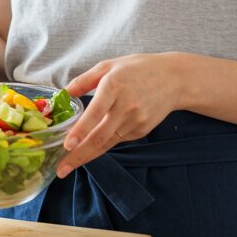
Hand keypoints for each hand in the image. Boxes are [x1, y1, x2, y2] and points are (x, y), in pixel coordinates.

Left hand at [56, 53, 190, 177]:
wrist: (174, 80)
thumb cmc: (138, 69)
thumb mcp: (109, 66)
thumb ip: (85, 80)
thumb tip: (63, 93)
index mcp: (114, 86)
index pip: (96, 112)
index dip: (81, 130)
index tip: (67, 145)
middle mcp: (126, 106)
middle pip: (100, 137)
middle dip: (79, 156)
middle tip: (61, 170)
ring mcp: (136, 121)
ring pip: (107, 143)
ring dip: (87, 155)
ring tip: (68, 165)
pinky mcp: (141, 131)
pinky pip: (117, 139)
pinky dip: (102, 145)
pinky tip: (89, 147)